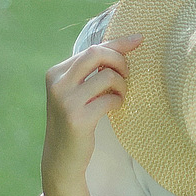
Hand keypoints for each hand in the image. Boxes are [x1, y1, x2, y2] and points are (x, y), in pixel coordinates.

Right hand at [43, 34, 141, 178]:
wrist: (62, 157)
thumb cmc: (75, 118)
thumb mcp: (78, 90)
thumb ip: (93, 69)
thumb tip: (128, 43)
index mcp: (56, 72)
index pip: (91, 49)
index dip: (118, 43)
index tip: (139, 39)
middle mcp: (58, 83)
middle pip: (97, 54)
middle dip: (119, 60)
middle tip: (126, 75)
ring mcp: (66, 101)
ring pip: (107, 76)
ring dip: (121, 85)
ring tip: (119, 95)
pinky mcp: (77, 118)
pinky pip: (110, 99)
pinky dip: (118, 100)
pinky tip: (114, 107)